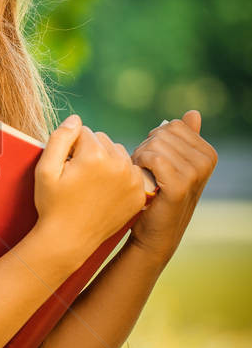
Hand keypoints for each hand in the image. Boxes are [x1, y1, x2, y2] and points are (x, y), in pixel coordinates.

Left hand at [127, 109, 217, 264]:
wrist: (155, 234)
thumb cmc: (159, 197)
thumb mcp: (174, 166)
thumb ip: (185, 139)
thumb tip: (193, 113)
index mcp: (208, 153)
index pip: (172, 127)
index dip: (155, 141)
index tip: (152, 162)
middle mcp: (206, 162)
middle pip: (162, 134)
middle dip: (146, 149)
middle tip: (145, 171)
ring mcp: (195, 174)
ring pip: (155, 145)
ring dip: (140, 159)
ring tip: (143, 178)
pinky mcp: (179, 186)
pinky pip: (153, 158)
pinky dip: (140, 166)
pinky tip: (141, 180)